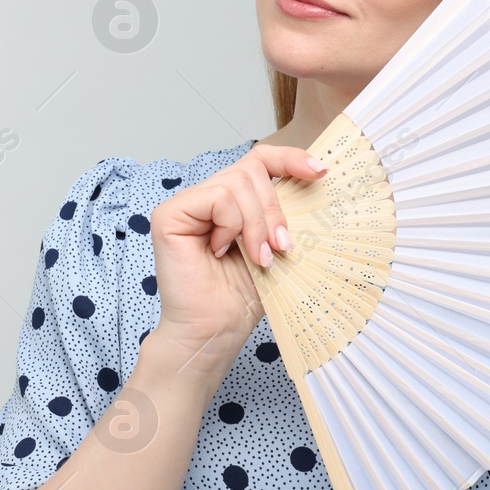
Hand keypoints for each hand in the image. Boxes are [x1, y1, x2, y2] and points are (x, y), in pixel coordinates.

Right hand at [149, 144, 328, 365]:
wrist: (215, 331)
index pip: (259, 159)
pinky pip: (218, 197)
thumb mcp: (276, 245)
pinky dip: (231, 226)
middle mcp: (207, 197)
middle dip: (274, 210)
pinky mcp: (170, 214)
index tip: (319, 170)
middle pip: (252, 170)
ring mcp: (187, 204)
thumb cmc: (243, 297)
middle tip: (279, 247)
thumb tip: (315, 178)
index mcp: (232, 202)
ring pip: (237, 182)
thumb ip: (284, 213)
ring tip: (256, 257)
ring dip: (256, 224)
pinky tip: (221, 251)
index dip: (289, 158)